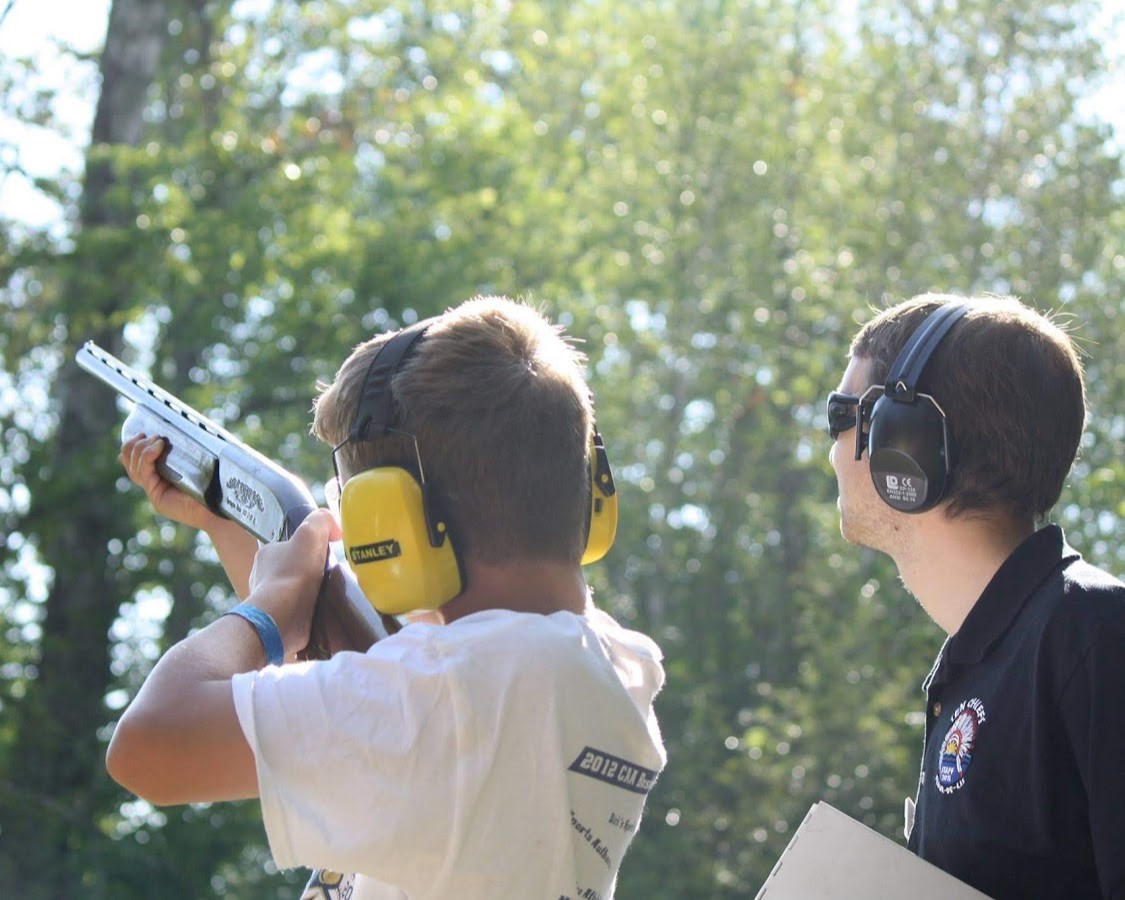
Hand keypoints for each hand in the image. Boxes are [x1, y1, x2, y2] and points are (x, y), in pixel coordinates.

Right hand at [119, 434, 223, 531]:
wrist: (223, 508)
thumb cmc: (220, 483)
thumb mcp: (204, 460)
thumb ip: (195, 449)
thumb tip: (196, 426)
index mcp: (164, 477)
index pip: (137, 463)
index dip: (132, 448)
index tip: (140, 433)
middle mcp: (157, 486)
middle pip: (131, 465)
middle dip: (134, 446)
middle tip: (148, 435)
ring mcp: (156, 493)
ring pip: (134, 469)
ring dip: (141, 449)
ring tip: (158, 439)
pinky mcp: (158, 498)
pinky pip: (144, 474)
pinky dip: (147, 457)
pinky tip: (158, 446)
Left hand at [245, 509, 340, 657]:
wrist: (281, 619)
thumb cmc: (293, 574)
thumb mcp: (310, 534)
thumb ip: (321, 520)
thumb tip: (335, 529)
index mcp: (267, 554)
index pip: (291, 546)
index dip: (311, 549)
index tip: (328, 556)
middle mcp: (262, 576)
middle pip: (295, 569)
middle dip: (313, 573)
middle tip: (333, 577)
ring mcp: (269, 601)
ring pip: (296, 592)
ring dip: (313, 595)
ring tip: (332, 597)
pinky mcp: (277, 622)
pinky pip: (297, 613)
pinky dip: (310, 613)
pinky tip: (323, 613)